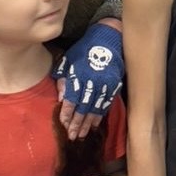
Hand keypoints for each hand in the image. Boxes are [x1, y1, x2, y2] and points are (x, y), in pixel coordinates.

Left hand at [56, 22, 122, 139]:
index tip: (63, 124)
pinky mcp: (114, 86)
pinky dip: (99, 116)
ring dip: (88, 123)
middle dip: (77, 124)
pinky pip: (106, 105)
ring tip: (82, 135)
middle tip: (72, 136)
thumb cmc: (84, 49)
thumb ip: (63, 78)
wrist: (108, 39)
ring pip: (95, 109)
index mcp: (80, 75)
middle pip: (83, 108)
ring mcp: (105, 85)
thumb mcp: (69, 59)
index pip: (72, 100)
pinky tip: (94, 124)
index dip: (67, 113)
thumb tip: (61, 98)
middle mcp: (93, 82)